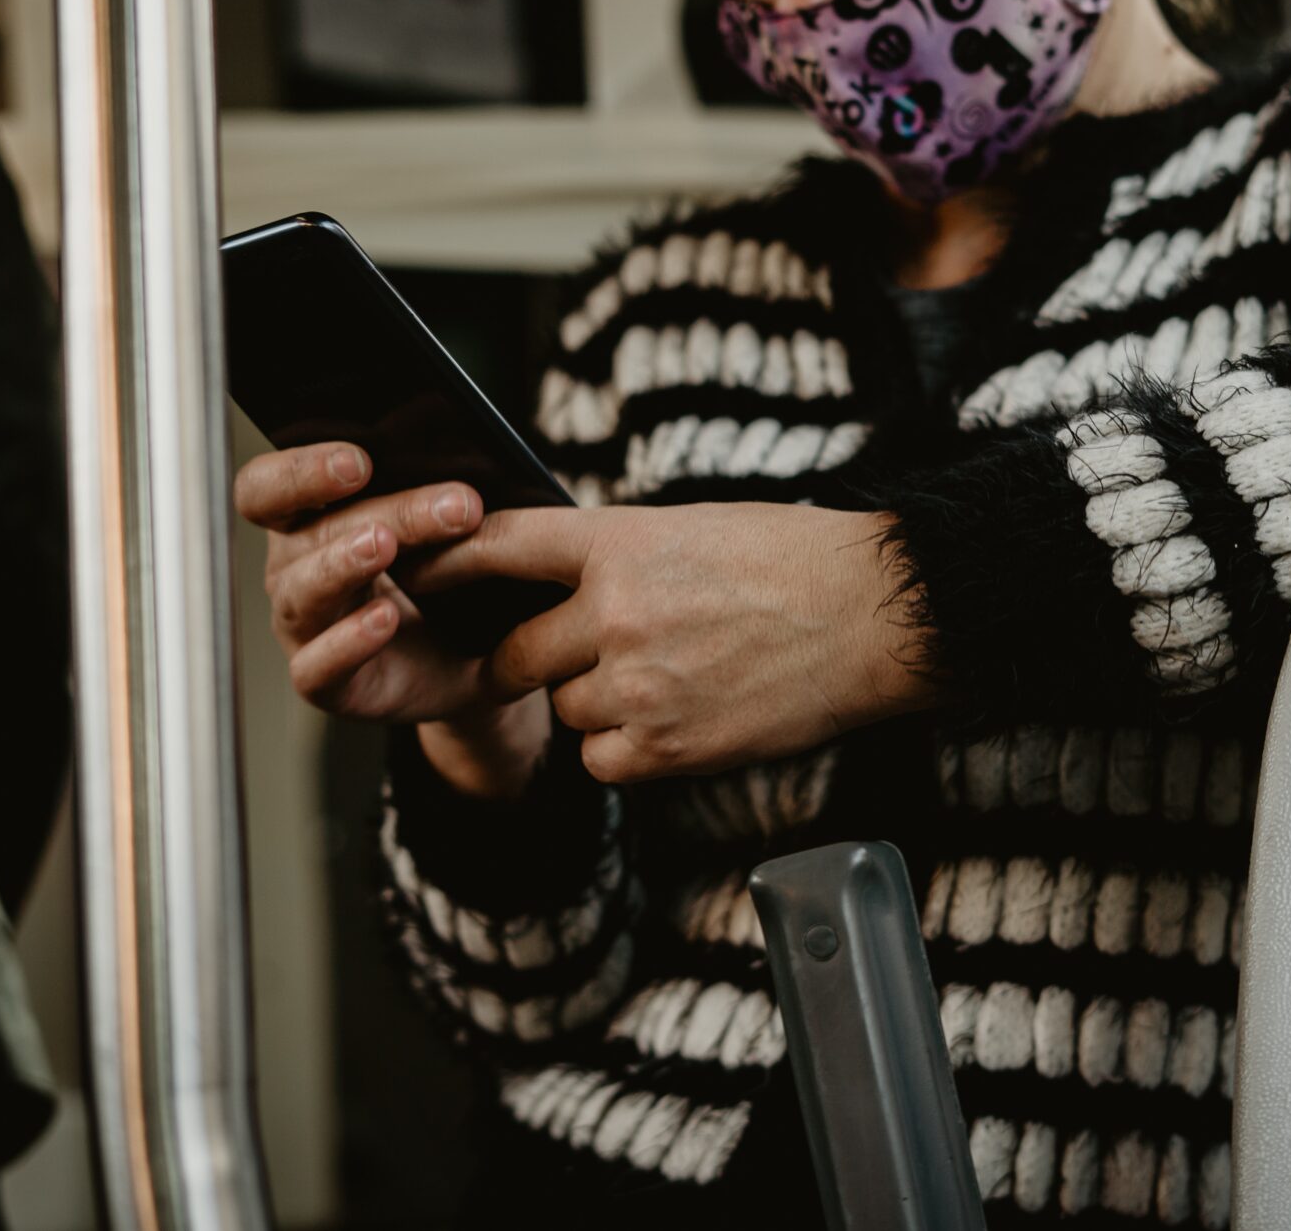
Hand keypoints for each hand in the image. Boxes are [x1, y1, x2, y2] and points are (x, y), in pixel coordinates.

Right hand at [232, 442, 547, 797]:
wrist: (463, 665)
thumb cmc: (437, 588)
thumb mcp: (443, 538)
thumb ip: (443, 501)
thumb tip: (478, 455)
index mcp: (309, 524)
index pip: (268, 488)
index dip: (300, 470)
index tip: (361, 459)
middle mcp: (294, 572)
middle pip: (309, 532)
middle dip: (383, 511)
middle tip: (449, 505)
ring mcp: (304, 629)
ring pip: (303, 592)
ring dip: (345, 564)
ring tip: (388, 547)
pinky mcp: (324, 683)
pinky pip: (316, 665)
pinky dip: (348, 641)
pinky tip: (386, 620)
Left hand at [397, 502, 939, 782]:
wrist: (872, 616)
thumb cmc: (792, 559)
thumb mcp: (690, 530)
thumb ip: (615, 557)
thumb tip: (557, 582)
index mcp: (617, 544)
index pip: (498, 548)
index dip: (447, 564)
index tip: (418, 572)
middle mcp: (613, 614)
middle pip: (516, 655)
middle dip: (525, 662)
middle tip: (555, 658)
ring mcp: (637, 685)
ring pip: (567, 710)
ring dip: (596, 703)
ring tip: (668, 676)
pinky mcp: (666, 747)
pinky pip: (604, 759)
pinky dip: (628, 747)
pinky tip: (679, 717)